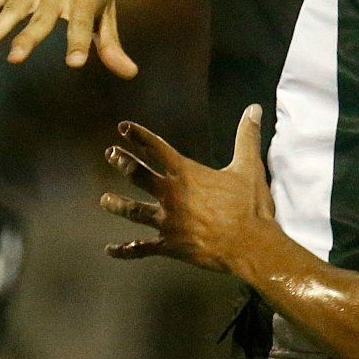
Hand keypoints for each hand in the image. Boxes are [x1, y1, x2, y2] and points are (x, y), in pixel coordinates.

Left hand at [99, 106, 272, 271]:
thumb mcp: (249, 166)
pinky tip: (110, 250)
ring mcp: (167, 222)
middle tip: (110, 155)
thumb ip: (247, 136)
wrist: (249, 245)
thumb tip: (254, 108)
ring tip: (104, 200)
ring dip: (117, 205)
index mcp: (186, 174)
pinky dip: (126, 250)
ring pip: (134, 211)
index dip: (139, 136)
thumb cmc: (249, 206)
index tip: (123, 128)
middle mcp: (170, 195)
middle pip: (139, 175)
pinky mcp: (170, 246)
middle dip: (123, 163)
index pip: (157, 149)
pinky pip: (142, 249)